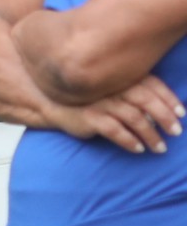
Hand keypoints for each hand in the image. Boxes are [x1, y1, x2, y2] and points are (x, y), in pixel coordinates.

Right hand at [60, 73, 185, 153]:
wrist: (52, 101)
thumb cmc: (89, 96)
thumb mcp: (110, 87)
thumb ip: (133, 91)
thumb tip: (161, 110)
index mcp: (121, 77)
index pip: (152, 85)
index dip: (169, 99)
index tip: (181, 114)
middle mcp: (113, 87)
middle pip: (147, 101)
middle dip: (164, 118)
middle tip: (176, 132)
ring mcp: (101, 103)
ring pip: (134, 118)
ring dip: (151, 135)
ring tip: (160, 147)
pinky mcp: (90, 118)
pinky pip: (115, 131)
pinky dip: (130, 141)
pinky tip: (138, 148)